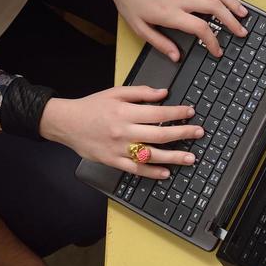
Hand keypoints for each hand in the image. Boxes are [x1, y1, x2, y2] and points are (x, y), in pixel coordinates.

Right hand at [39, 86, 203, 175]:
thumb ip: (141, 93)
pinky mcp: (113, 161)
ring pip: (151, 155)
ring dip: (174, 157)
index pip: (159, 113)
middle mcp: (124, 132)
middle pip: (160, 135)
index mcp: (126, 113)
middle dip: (183, 134)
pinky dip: (152, 172)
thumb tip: (164, 93)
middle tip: (199, 133)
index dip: (178, 113)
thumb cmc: (92, 106)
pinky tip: (166, 173)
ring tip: (190, 158)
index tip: (191, 112)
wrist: (67, 123)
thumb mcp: (116, 92)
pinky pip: (136, 169)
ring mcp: (119, 149)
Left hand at [96, 0, 247, 61]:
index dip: (213, 41)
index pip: (200, 28)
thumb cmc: (131, 2)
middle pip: (215, 8)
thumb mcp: (140, 29)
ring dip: (232, 2)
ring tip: (243, 13)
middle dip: (232, 21)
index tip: (218, 50)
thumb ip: (160, 43)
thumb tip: (176, 57)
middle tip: (242, 31)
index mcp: (170, 13)